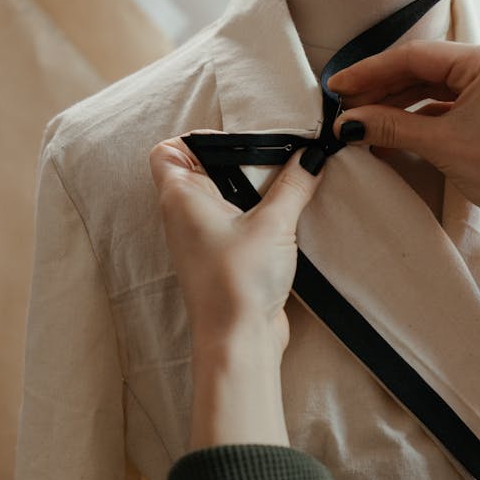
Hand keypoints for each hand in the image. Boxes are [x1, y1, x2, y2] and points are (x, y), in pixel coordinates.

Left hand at [149, 137, 321, 446]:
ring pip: (222, 196)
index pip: (167, 151)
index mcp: (180, 196)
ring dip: (252, 189)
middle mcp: (184, 215)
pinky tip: (288, 212)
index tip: (238, 140)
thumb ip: (293, 184)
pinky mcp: (223, 257)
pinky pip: (236, 222)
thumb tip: (311, 156)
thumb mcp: (273, 223)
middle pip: (202, 169)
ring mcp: (202, 238)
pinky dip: (257, 213)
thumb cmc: (239, 280)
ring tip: (287, 182)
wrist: (240, 340)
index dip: (195, 139)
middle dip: (238, 160)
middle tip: (275, 156)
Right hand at [329, 42, 479, 302]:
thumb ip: (390, 126)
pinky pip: (449, 102)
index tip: (338, 86)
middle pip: (424, 68)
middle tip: (345, 105)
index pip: (416, 56)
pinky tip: (392, 129)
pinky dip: (420, 114)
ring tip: (362, 119)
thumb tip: (348, 123)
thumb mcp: (440, 144)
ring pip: (435, 86)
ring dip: (398, 102)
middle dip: (382, 89)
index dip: (371, 71)